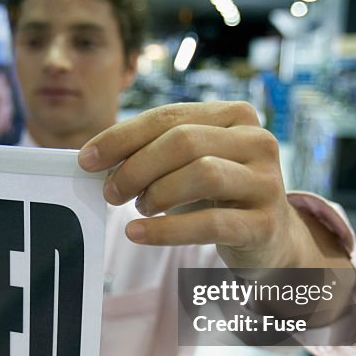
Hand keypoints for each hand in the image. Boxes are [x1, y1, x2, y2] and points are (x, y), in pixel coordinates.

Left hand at [76, 101, 347, 268]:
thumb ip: (153, 151)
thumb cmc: (217, 196)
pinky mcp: (266, 223)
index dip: (122, 137)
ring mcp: (267, 182)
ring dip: (156, 193)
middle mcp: (258, 141)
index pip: (169, 116)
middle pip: (184, 141)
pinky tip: (137, 233)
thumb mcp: (191, 163)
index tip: (87, 159)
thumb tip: (94, 157)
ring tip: (139, 208)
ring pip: (202, 174)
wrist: (269, 240)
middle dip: (137, 166)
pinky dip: (166, 230)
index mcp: (236, 115)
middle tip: (111, 191)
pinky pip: (210, 224)